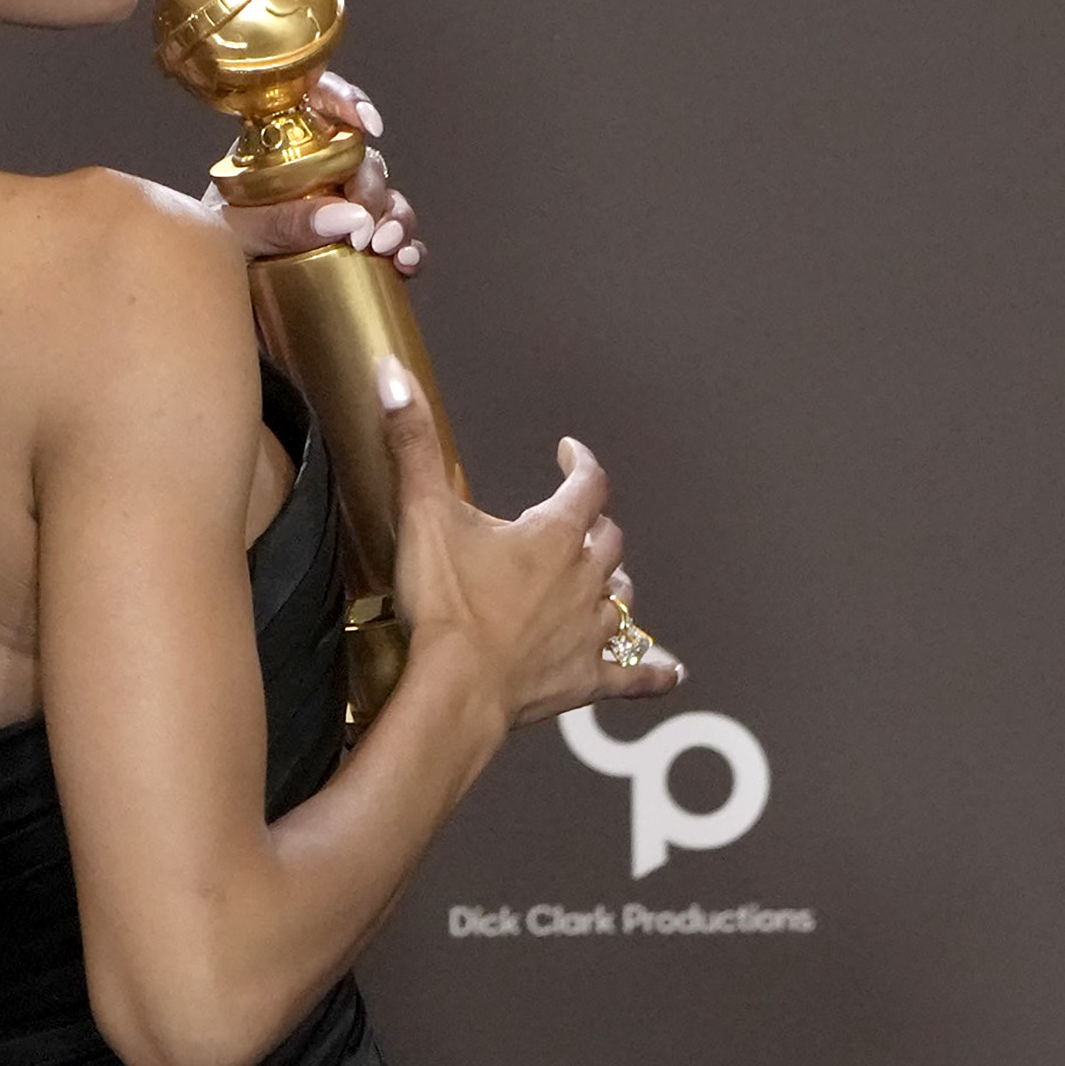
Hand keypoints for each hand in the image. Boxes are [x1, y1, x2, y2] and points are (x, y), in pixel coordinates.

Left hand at [200, 69, 425, 278]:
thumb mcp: (233, 237)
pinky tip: (406, 263)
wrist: (213, 314)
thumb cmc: (212, 262)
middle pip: (363, 160)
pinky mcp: (357, 256)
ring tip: (387, 248)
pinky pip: (396, 245)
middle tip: (364, 229)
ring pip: (388, 200)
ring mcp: (341, 215)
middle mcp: (318, 176)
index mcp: (281, 152)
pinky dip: (410, 252)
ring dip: (398, 219)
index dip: (346, 102)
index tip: (368, 125)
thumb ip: (280, 224)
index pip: (317, 106)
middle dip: (373, 190)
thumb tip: (347, 217)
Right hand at [374, 370, 682, 728]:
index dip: (581, 463)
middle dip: (595, 527)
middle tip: (576, 523)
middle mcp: (583, 578)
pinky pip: (632, 675)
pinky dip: (652, 672)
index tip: (569, 452)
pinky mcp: (586, 680)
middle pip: (608, 541)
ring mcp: (589, 632)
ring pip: (622, 597)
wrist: (457, 690)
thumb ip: (413, 445)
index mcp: (554, 535)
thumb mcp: (424, 514)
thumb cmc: (446, 604)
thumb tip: (393, 375)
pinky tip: (671, 672)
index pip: (588, 484)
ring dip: (614, 585)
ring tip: (603, 581)